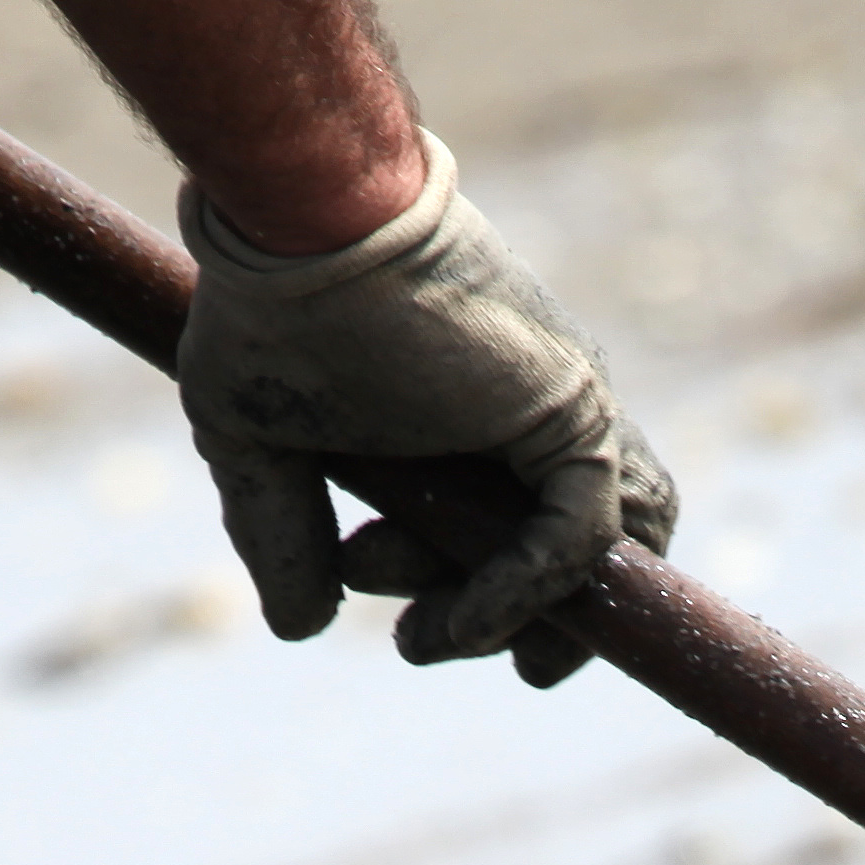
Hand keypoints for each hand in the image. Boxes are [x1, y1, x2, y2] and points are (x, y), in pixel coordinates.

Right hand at [177, 138, 675, 688]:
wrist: (297, 228)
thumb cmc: (268, 313)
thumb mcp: (259, 448)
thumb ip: (283, 537)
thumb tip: (299, 627)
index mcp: (472, 425)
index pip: (532, 538)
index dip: (500, 608)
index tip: (420, 634)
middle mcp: (532, 420)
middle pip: (581, 562)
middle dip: (506, 624)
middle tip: (413, 636)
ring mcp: (562, 412)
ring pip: (605, 553)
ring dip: (531, 617)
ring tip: (436, 633)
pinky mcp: (571, 409)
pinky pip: (586, 535)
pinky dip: (529, 591)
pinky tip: (457, 616)